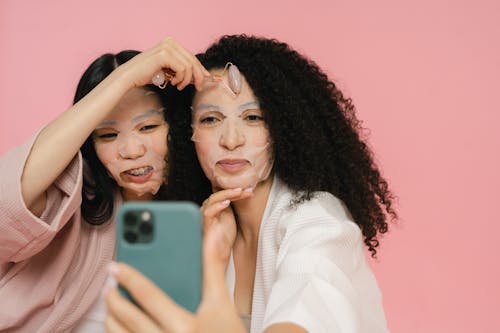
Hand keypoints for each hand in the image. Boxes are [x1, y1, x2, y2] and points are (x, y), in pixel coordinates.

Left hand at [105, 224, 245, 332]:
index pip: (148, 296)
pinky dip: (119, 332)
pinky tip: (120, 323)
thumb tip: (215, 231)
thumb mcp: (222, 302)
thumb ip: (214, 266)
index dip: (128, 277)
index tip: (114, 266)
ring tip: (111, 301)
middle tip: (108, 282)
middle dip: (114, 297)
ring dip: (112, 316)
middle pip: (128, 316)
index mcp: (184, 324)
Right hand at [117, 36, 209, 90]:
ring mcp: (167, 47)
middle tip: (198, 87)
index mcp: (171, 43)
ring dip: (186, 80)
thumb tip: (201, 76)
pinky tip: (172, 83)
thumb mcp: (169, 70)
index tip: (206, 79)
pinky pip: (183, 69)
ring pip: (189, 66)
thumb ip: (182, 70)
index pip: (191, 56)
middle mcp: (170, 42)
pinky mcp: (165, 55)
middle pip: (193, 60)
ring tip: (178, 86)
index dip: (200, 69)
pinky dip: (181, 79)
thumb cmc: (147, 74)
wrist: (130, 76)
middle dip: (198, 75)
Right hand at [200, 188, 252, 254]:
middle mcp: (208, 208)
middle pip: (218, 193)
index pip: (223, 193)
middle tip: (247, 189)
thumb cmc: (225, 235)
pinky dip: (217, 206)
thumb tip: (244, 191)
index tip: (249, 190)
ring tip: (239, 192)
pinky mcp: (204, 224)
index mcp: (214, 206)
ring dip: (227, 194)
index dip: (235, 190)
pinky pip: (208, 212)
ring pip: (213, 199)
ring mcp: (205, 215)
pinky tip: (227, 202)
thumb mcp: (231, 216)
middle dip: (233, 191)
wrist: (220, 252)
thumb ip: (232, 204)